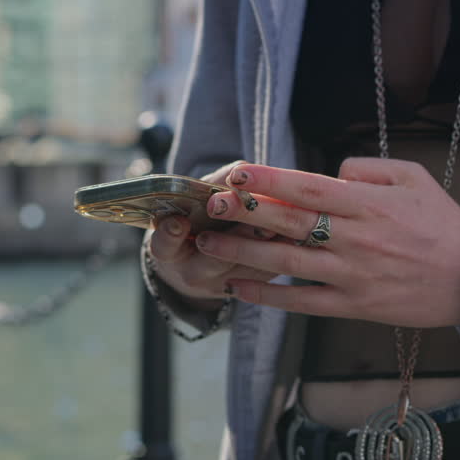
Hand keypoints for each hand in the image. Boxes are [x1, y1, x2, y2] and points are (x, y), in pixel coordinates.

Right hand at [146, 162, 283, 307]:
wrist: (198, 261)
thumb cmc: (195, 219)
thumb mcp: (191, 202)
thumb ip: (211, 186)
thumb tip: (241, 170)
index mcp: (167, 250)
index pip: (162, 246)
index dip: (169, 236)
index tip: (178, 222)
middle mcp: (191, 272)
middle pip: (212, 261)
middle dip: (236, 238)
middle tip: (254, 221)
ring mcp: (219, 286)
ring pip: (244, 270)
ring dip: (264, 247)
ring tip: (281, 227)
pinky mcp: (247, 288)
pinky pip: (265, 274)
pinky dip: (279, 253)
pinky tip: (296, 235)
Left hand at [193, 158, 459, 327]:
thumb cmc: (443, 224)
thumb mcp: (415, 178)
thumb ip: (369, 168)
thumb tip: (332, 171)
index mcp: (368, 204)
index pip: (308, 188)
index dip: (269, 179)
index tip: (236, 171)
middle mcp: (355, 239)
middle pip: (289, 223)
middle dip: (245, 212)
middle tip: (209, 205)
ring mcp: (353, 275)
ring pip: (288, 262)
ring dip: (244, 253)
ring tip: (208, 242)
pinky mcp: (354, 306)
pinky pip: (302, 302)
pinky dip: (268, 296)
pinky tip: (238, 287)